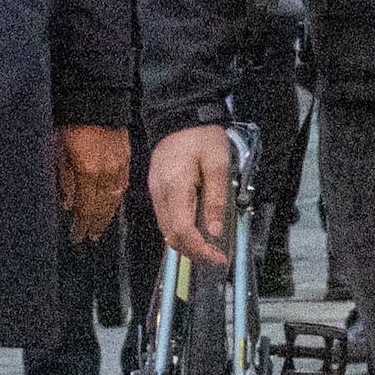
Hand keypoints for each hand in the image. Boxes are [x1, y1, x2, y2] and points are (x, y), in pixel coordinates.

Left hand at [57, 127, 128, 241]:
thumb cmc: (71, 123)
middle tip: (91, 237)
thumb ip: (65, 179)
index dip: (82, 224)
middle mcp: (108, 172)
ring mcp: (120, 165)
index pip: (87, 207)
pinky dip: (117, 197)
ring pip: (115, 197)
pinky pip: (123, 183)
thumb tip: (68, 203)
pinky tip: (113, 202)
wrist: (96, 98)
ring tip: (102, 225)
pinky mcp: (126, 157)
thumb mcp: (59, 151)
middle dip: (96, 223)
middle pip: (103, 206)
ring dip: (108, 213)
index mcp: (89, 172)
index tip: (77, 236)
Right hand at [150, 122, 237, 265]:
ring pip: (166, 229)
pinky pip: (166, 218)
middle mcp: (159, 194)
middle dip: (193, 251)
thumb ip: (216, 199)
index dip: (199, 249)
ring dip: (186, 243)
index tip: (218, 257)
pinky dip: (179, 230)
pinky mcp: (157, 190)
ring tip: (209, 248)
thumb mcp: (218, 165)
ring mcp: (155, 193)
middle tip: (216, 257)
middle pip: (171, 235)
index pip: (182, 230)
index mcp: (174, 188)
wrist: (181, 118)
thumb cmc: (201, 138)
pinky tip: (196, 232)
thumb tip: (214, 231)